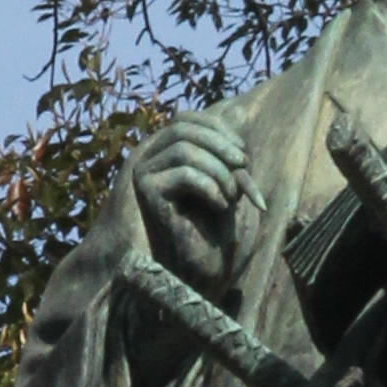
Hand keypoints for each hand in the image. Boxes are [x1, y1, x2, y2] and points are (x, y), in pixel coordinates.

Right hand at [129, 117, 251, 295]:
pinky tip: (220, 205)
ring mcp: (143, 173)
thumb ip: (228, 157)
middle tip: (244, 168)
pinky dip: (210, 186)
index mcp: (163, 151)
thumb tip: (240, 131)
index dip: (218, 129)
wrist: (195, 268)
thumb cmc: (211, 226)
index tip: (244, 156)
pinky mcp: (145, 191)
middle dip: (221, 144)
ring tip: (232, 196)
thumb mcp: (227, 183)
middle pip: (183, 126)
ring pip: (184, 148)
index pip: (187, 118)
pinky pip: (183, 173)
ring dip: (218, 170)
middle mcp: (147, 157)